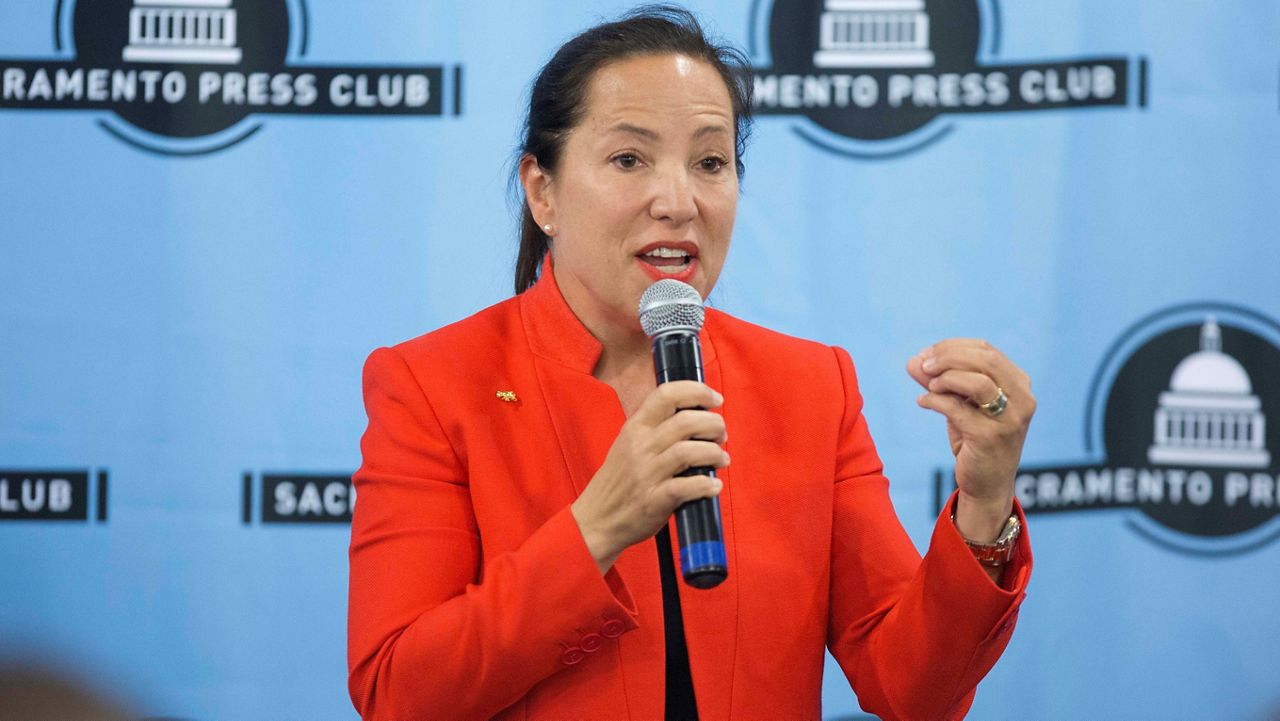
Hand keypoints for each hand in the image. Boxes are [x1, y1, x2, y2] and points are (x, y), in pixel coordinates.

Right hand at [571, 381, 728, 572]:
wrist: (595, 520)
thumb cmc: (617, 482)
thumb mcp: (627, 444)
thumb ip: (654, 428)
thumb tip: (694, 415)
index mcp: (635, 428)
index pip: (666, 394)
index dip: (697, 391)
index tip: (715, 400)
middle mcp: (640, 446)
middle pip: (685, 421)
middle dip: (714, 424)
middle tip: (721, 434)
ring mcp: (646, 474)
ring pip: (689, 451)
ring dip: (714, 453)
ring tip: (721, 458)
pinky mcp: (654, 500)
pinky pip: (686, 486)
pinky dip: (706, 484)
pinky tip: (713, 485)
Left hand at [907, 339, 1035, 539]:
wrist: (987, 484)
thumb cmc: (975, 438)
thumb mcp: (959, 404)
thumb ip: (939, 381)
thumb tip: (913, 360)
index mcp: (1019, 384)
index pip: (986, 350)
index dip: (952, 347)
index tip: (927, 354)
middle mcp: (1022, 399)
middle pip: (985, 360)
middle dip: (948, 357)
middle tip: (924, 365)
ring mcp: (1010, 419)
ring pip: (977, 382)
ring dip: (945, 378)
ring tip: (928, 385)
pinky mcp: (991, 437)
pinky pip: (958, 409)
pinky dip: (935, 401)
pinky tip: (923, 402)